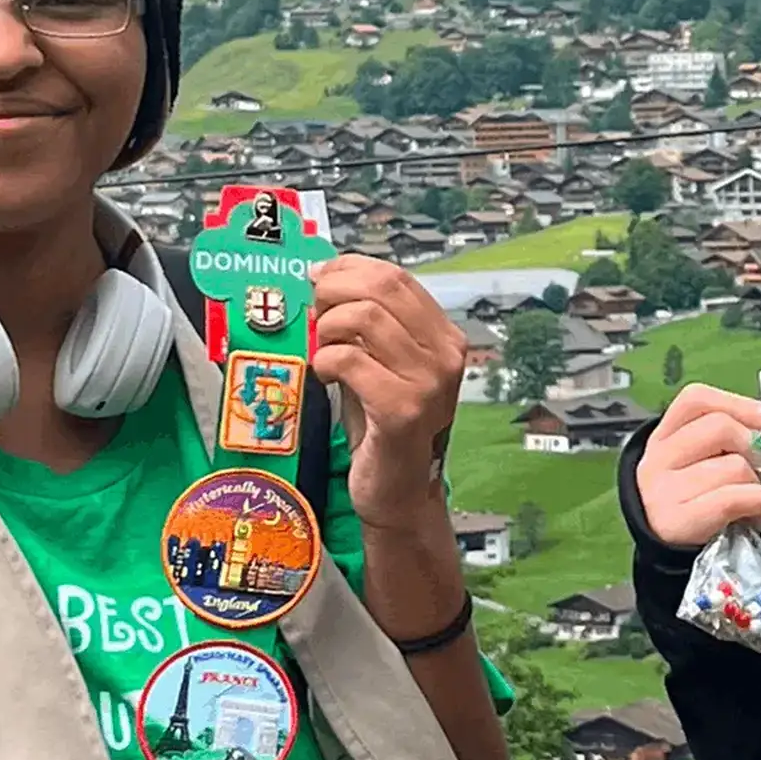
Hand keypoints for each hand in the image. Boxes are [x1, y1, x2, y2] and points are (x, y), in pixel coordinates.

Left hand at [308, 255, 467, 525]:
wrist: (397, 491)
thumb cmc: (382, 425)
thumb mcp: (379, 363)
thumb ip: (364, 323)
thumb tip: (323, 274)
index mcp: (445, 337)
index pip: (397, 277)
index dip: (350, 268)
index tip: (319, 278)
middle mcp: (446, 355)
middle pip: (382, 288)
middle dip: (334, 292)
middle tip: (315, 317)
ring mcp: (429, 383)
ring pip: (363, 317)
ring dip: (328, 330)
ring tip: (323, 353)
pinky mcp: (402, 410)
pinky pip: (350, 359)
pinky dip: (326, 361)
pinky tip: (325, 376)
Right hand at [637, 384, 760, 550]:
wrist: (663, 542)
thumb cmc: (692, 496)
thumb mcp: (698, 460)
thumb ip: (727, 438)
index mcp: (665, 435)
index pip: (697, 400)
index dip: (741, 404)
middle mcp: (659, 457)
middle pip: (720, 428)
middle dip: (752, 447)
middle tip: (759, 467)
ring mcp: (664, 489)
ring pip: (734, 466)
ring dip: (757, 482)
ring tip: (754, 494)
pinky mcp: (678, 519)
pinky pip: (732, 498)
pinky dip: (756, 502)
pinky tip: (756, 509)